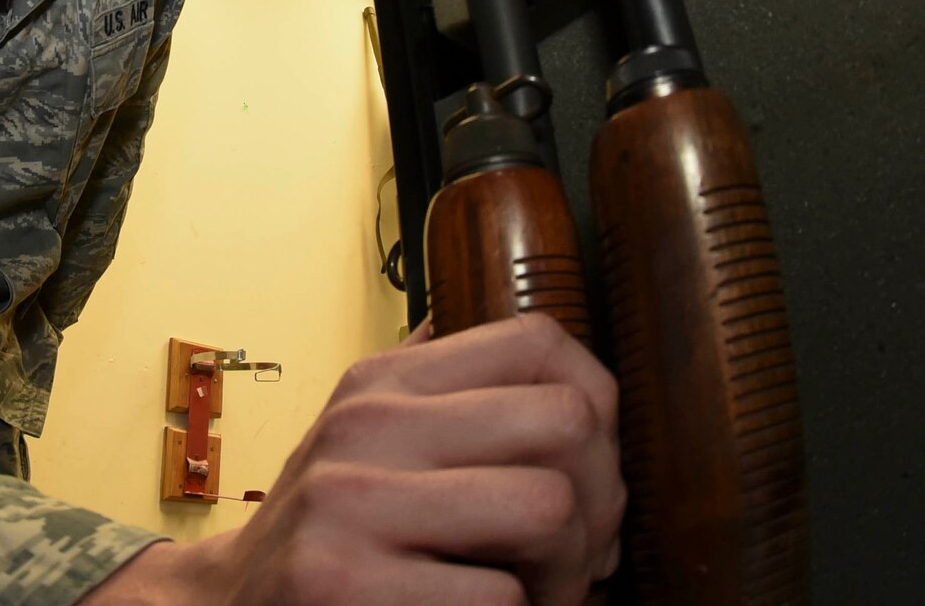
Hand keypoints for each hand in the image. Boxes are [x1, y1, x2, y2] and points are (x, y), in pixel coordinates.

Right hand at [88, 313, 622, 605]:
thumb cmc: (324, 536)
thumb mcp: (365, 441)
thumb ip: (438, 390)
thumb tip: (546, 350)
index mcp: (381, 382)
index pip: (539, 343)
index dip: (598, 409)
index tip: (588, 469)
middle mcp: (365, 426)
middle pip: (566, 424)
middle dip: (600, 501)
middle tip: (579, 550)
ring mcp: (350, 504)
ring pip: (548, 509)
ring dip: (568, 572)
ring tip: (539, 593)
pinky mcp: (346, 586)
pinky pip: (501, 598)